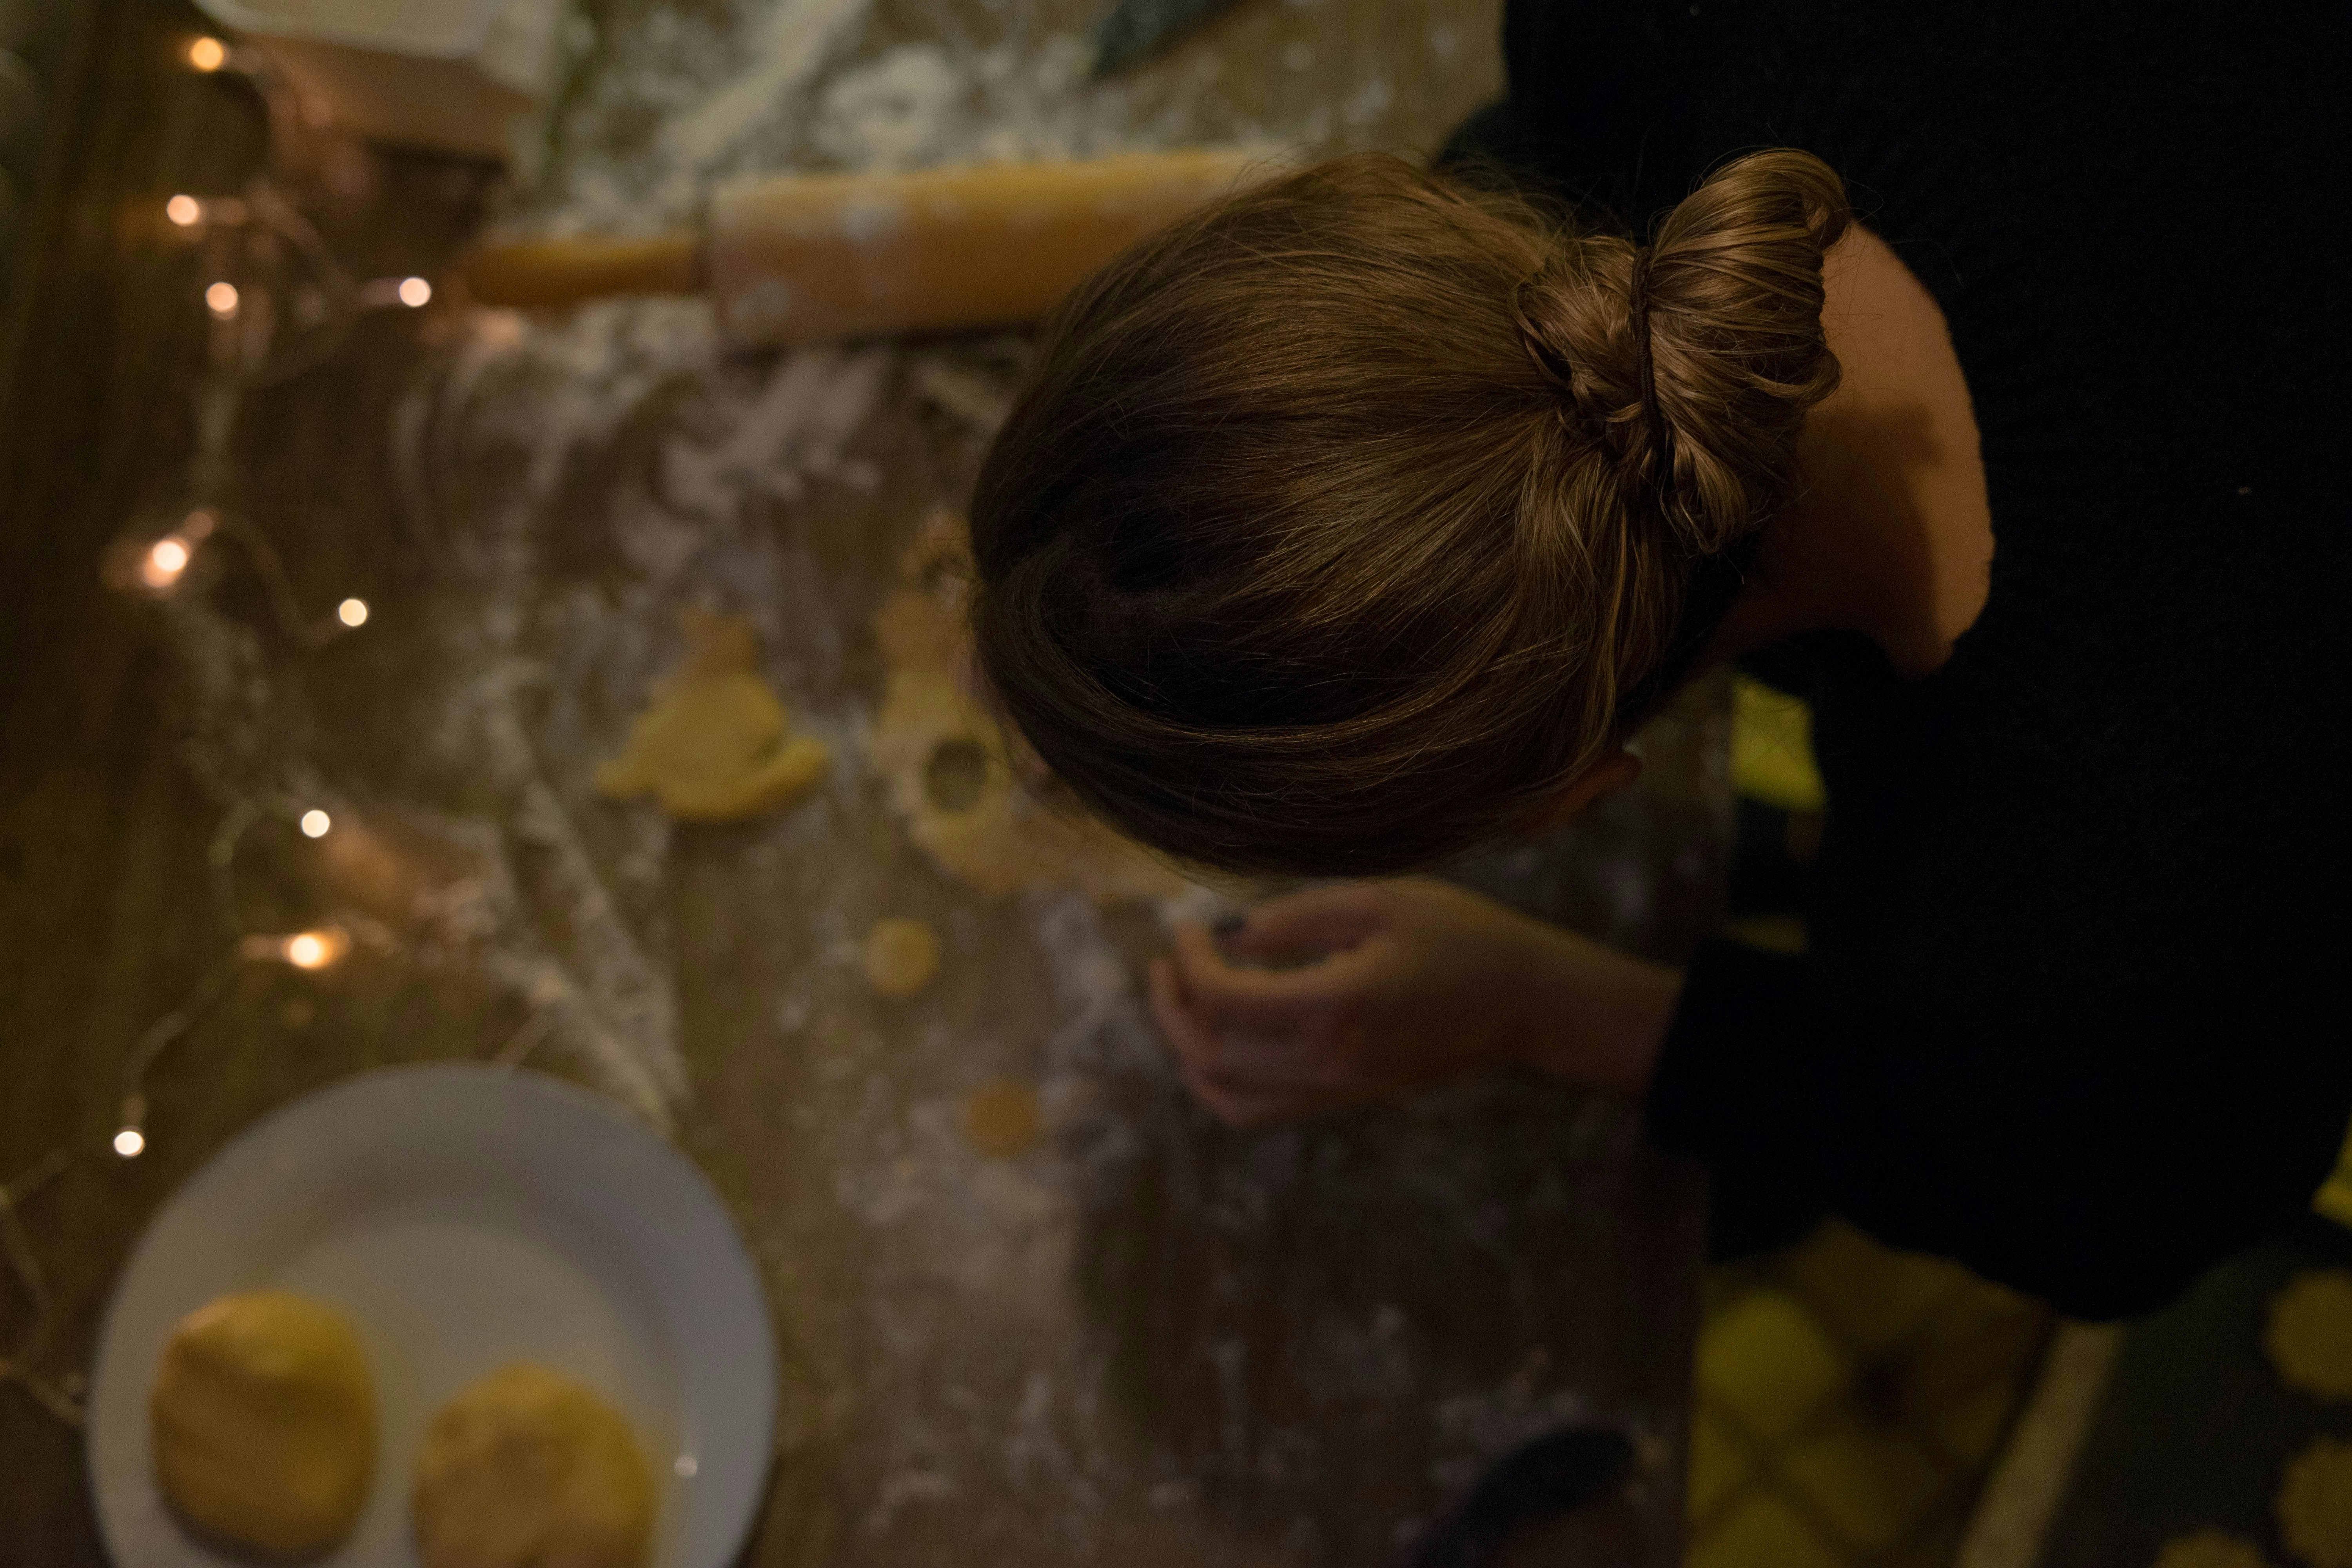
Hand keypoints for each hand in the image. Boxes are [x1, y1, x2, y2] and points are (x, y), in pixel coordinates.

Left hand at [1147, 879, 1683, 1127]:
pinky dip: (1220, 1080)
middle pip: (1211, 1055)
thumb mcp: (1378, 900)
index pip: (1225, 999)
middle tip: (1165, 963)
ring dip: (1188, 1049)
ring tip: (1181, 999)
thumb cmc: (1459, 935)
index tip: (1186, 926)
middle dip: (1172, 1008)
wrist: (1524, 1000)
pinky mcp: (1346, 1098)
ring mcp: (1337, 1089)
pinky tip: (1220, 1035)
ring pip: (1227, 1095)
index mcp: (1336, 1005)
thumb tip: (1229, 934)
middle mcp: (1330, 1060)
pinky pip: (1259, 1109)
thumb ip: (1296, 917)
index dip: (1189, 961)